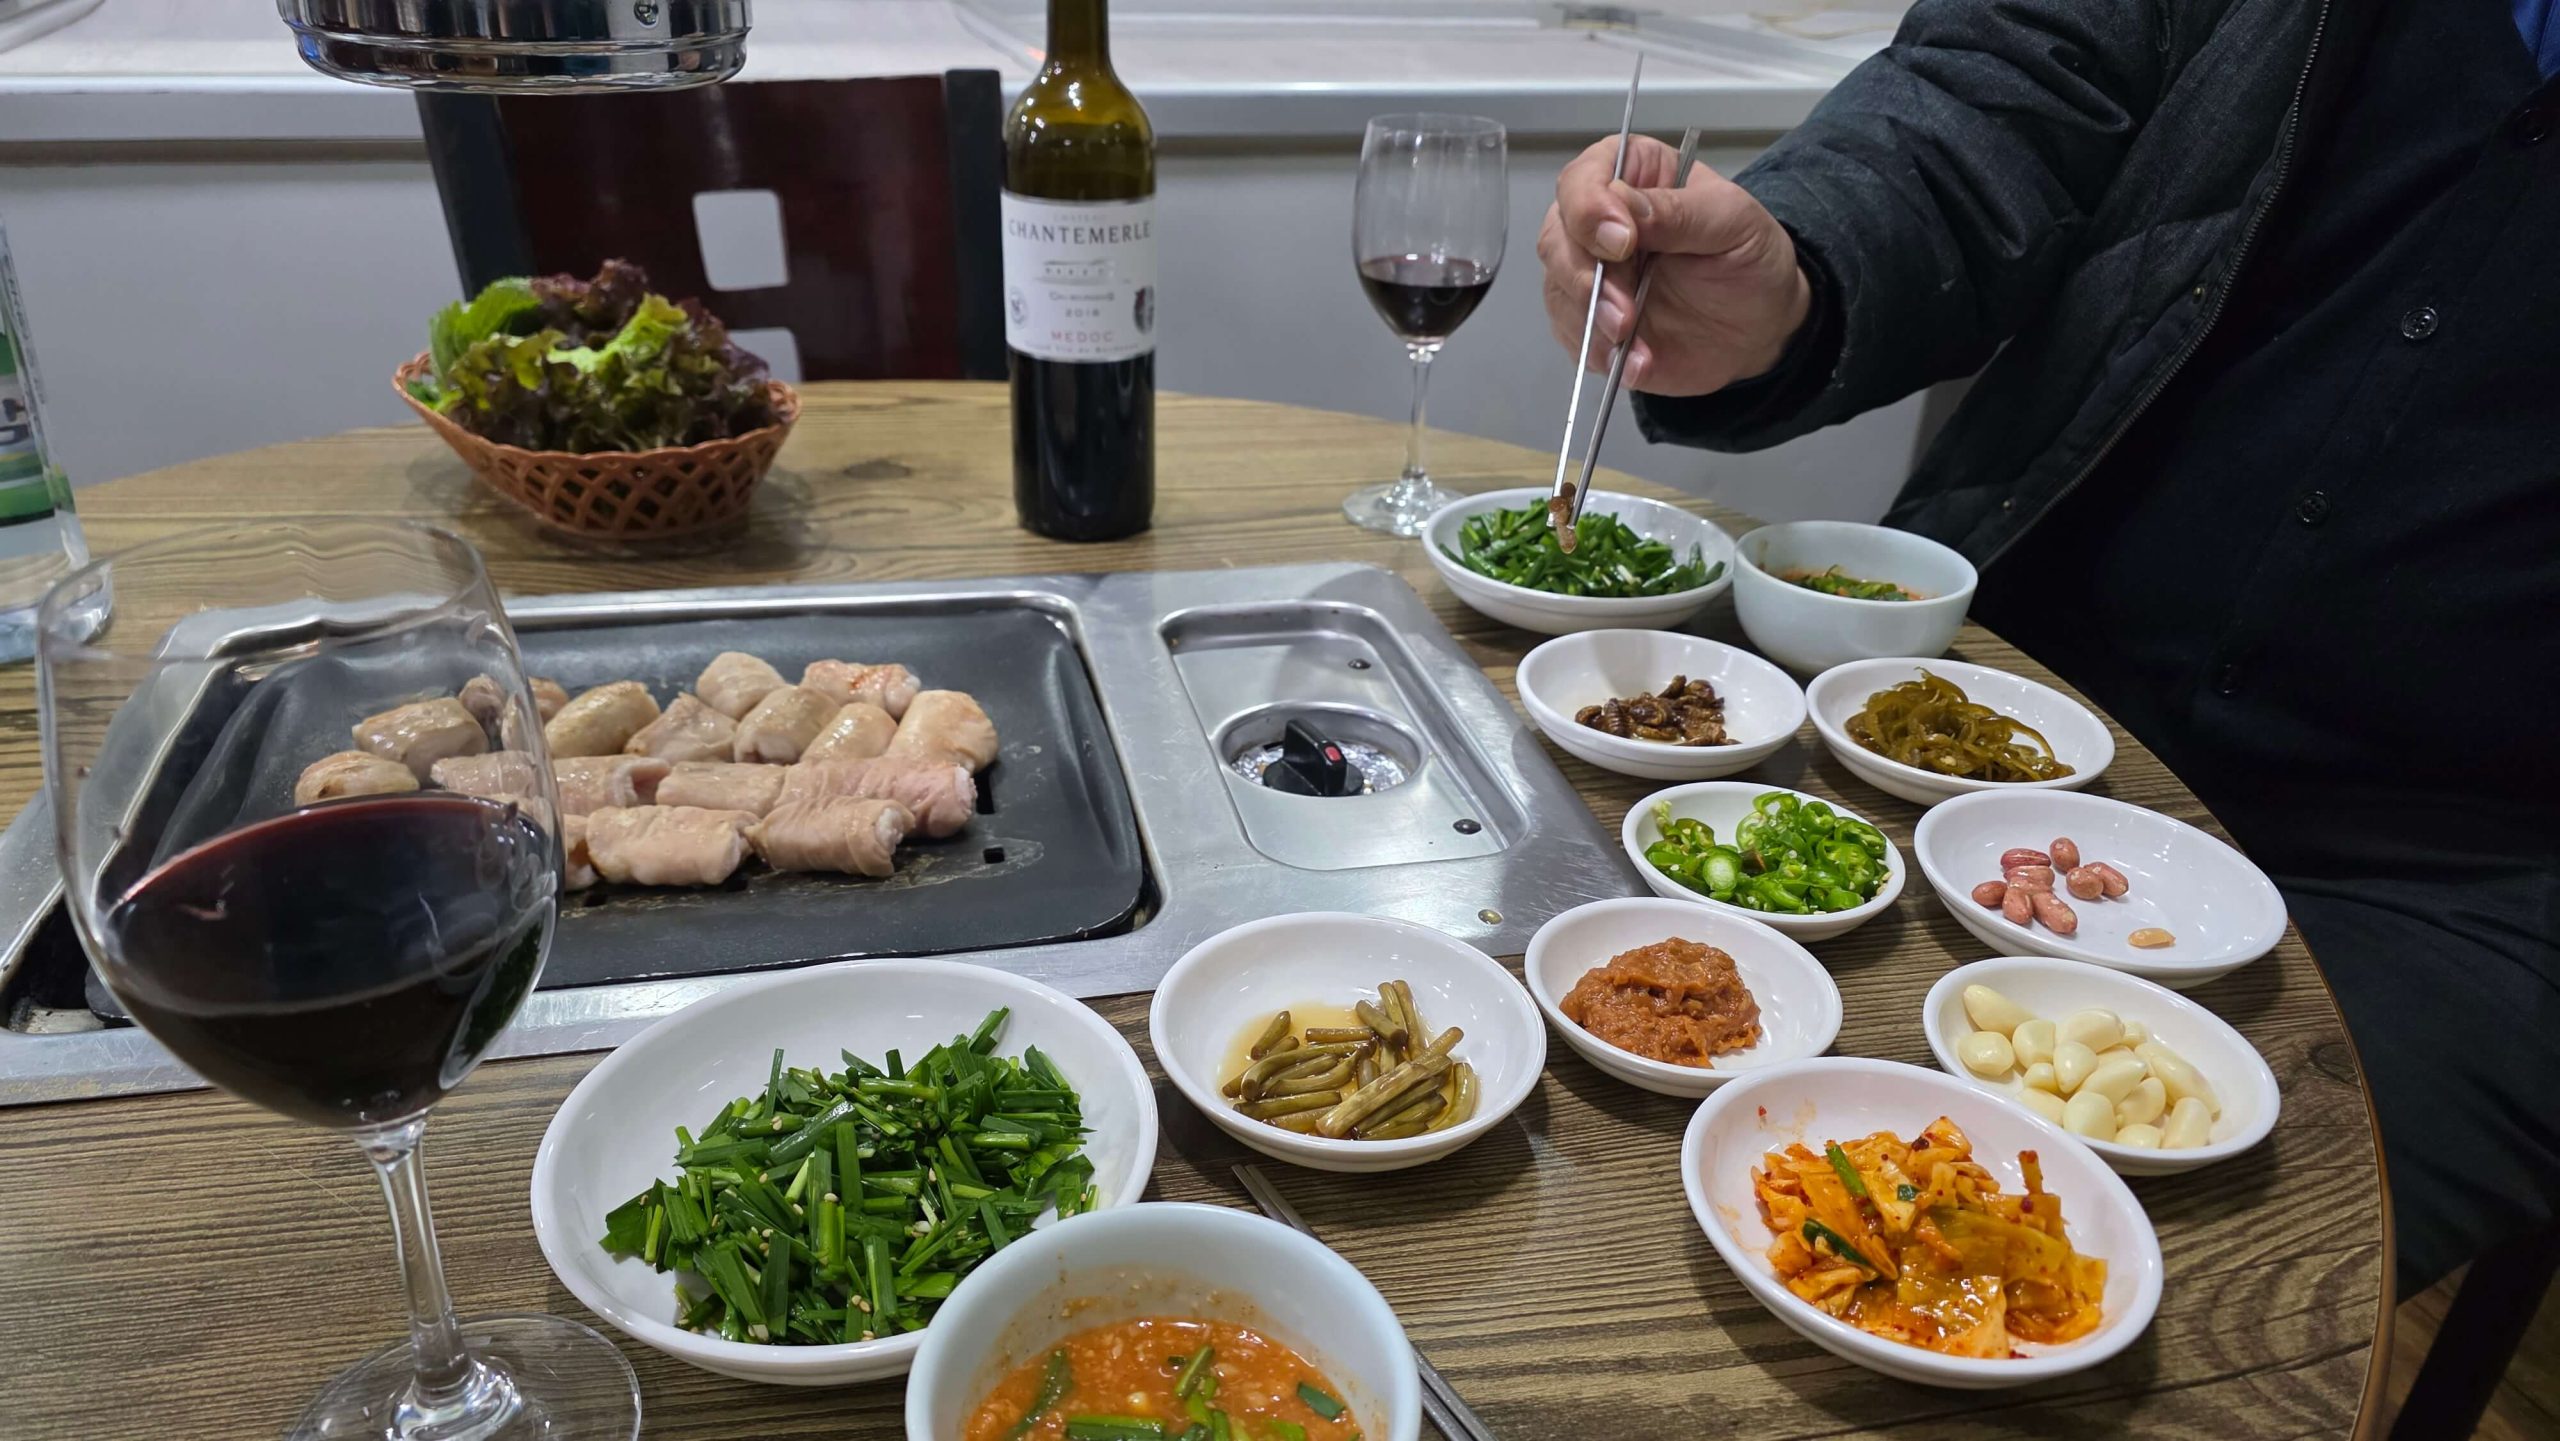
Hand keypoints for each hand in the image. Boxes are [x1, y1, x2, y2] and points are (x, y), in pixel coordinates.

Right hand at [1536, 135, 1812, 396]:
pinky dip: (1599, 352)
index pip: (1581, 181)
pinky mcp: (1589, 322)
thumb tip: (1624, 206)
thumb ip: (1678, 211)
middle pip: (1557, 239)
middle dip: (1584, 279)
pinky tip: (1635, 362)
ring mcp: (1588, 274)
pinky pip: (1574, 336)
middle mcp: (1597, 222)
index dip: (1589, 210)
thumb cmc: (1748, 257)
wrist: (1759, 325)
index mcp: (1631, 176)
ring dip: (1590, 320)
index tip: (1622, 243)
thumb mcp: (1732, 220)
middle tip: (1624, 310)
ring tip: (1630, 339)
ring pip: (1558, 290)